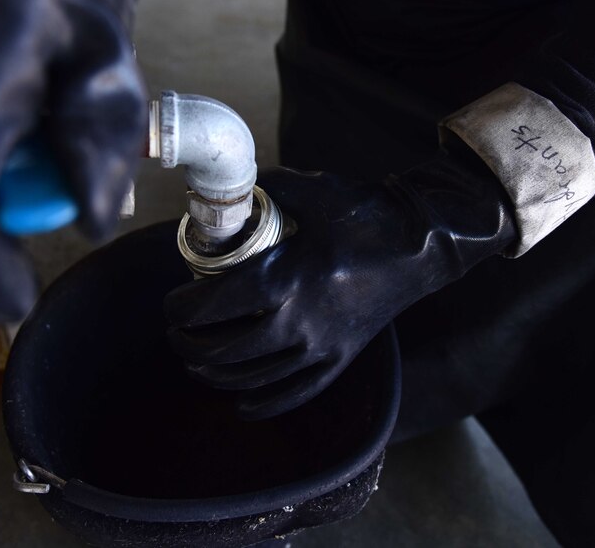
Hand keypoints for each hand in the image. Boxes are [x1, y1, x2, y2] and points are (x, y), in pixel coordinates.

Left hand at [164, 151, 516, 418]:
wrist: (422, 243)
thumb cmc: (365, 214)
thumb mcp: (311, 191)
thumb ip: (265, 190)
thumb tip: (229, 190)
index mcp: (283, 279)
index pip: (212, 307)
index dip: (181, 310)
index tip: (172, 303)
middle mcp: (298, 322)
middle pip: (223, 350)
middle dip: (189, 344)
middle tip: (177, 331)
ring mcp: (321, 348)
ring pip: (250, 379)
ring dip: (214, 375)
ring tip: (197, 361)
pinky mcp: (340, 360)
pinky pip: (293, 395)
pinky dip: (261, 404)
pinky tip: (241, 402)